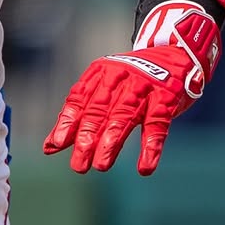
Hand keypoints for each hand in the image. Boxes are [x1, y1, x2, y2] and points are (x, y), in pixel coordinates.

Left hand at [43, 3, 220, 174]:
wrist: (174, 55)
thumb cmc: (131, 81)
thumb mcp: (103, 90)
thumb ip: (79, 117)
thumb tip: (50, 147)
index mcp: (100, 73)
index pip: (79, 99)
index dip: (68, 122)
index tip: (56, 144)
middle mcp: (120, 77)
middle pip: (99, 110)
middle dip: (87, 138)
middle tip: (78, 165)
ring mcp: (144, 86)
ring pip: (124, 116)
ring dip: (112, 143)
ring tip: (101, 166)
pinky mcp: (167, 97)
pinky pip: (158, 124)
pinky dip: (151, 147)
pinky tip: (145, 168)